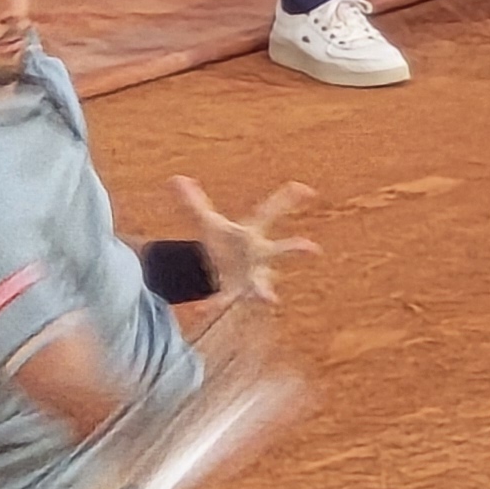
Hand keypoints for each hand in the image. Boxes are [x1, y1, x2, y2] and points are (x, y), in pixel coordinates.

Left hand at [171, 176, 318, 305]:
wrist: (220, 272)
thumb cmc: (222, 243)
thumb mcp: (206, 221)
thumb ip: (192, 201)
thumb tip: (175, 178)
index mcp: (252, 233)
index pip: (270, 212)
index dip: (287, 198)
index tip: (304, 188)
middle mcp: (258, 256)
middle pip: (281, 250)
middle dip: (297, 249)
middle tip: (314, 248)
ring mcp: (252, 277)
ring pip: (263, 286)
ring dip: (265, 292)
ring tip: (271, 299)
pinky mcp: (236, 294)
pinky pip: (225, 300)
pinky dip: (214, 304)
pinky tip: (202, 310)